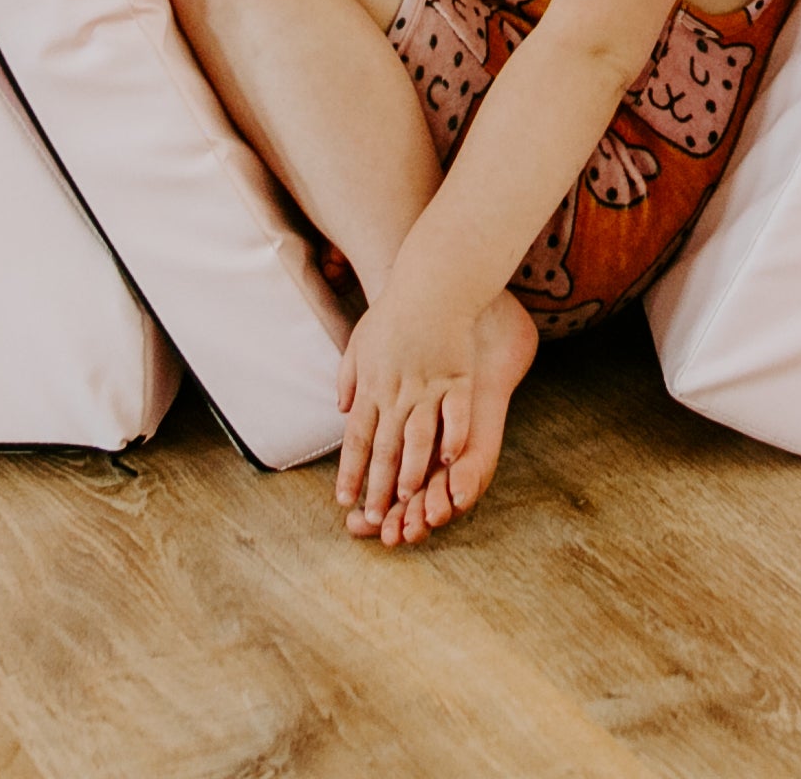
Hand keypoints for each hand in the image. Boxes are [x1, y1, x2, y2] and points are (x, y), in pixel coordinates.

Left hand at [335, 270, 479, 535]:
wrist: (430, 283)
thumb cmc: (395, 312)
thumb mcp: (360, 341)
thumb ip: (349, 377)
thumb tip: (342, 409)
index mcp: (372, 385)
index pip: (357, 438)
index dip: (350, 470)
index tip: (343, 498)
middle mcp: (397, 390)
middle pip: (385, 446)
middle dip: (379, 485)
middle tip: (375, 517)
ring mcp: (428, 385)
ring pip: (418, 436)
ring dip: (412, 470)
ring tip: (408, 500)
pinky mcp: (457, 376)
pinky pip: (455, 414)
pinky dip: (452, 438)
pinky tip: (450, 462)